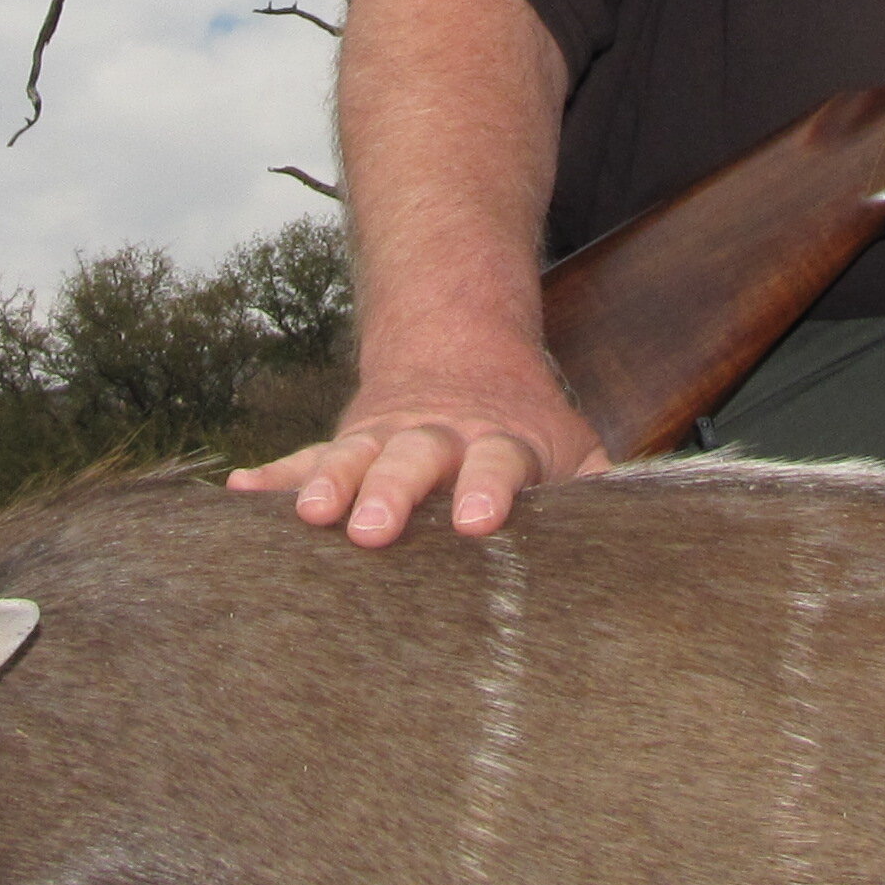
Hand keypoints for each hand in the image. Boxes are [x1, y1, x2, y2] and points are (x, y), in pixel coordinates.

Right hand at [228, 351, 610, 545]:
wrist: (459, 348)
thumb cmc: (522, 429)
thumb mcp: (568, 446)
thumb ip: (596, 486)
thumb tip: (649, 536)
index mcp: (498, 442)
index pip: (496, 465)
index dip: (488, 491)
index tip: (477, 524)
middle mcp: (436, 438)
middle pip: (414, 460)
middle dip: (393, 492)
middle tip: (376, 528)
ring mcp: (384, 439)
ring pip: (353, 458)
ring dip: (329, 483)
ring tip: (308, 514)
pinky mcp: (344, 445)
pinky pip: (303, 461)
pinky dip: (271, 479)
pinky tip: (236, 493)